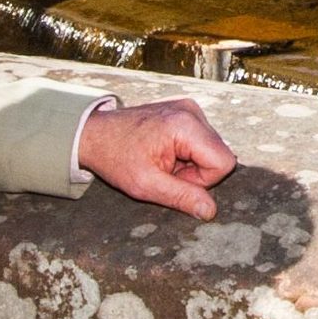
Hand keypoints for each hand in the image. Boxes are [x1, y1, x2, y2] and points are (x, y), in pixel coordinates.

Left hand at [79, 99, 236, 218]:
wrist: (94, 134)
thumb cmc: (115, 157)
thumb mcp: (146, 185)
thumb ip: (181, 197)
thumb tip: (210, 211)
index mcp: (185, 125)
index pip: (223, 162)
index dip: (203, 180)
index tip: (175, 179)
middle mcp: (192, 110)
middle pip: (220, 154)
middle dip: (196, 171)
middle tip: (165, 171)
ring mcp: (189, 107)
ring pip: (212, 148)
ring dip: (191, 162)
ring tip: (162, 161)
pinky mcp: (185, 109)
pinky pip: (202, 139)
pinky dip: (187, 152)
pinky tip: (164, 152)